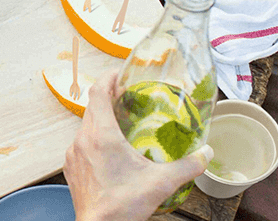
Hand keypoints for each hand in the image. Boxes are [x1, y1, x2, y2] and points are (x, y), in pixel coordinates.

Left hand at [63, 72, 212, 220]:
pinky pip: (81, 143)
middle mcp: (82, 139)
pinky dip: (94, 138)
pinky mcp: (71, 167)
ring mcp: (73, 153)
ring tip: (121, 122)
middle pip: (92, 107)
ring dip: (101, 119)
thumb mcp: (161, 183)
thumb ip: (187, 166)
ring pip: (85, 125)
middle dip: (108, 97)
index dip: (108, 78)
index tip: (120, 73)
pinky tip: (109, 149)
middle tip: (127, 96)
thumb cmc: (123, 205)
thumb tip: (206, 154)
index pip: (98, 92)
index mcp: (101, 135)